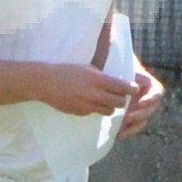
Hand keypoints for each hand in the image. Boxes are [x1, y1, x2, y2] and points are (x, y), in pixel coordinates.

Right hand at [23, 60, 137, 119]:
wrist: (47, 83)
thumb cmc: (68, 71)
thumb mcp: (88, 68)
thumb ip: (103, 76)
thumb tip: (116, 81)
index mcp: (99, 80)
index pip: (123, 88)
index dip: (132, 89)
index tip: (134, 89)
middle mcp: (96, 94)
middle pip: (120, 103)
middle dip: (122, 99)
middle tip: (120, 95)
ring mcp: (88, 105)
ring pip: (110, 111)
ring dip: (110, 106)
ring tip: (106, 100)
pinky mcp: (81, 113)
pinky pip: (95, 113)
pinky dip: (96, 109)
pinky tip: (90, 102)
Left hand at [112, 66, 168, 137]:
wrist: (114, 76)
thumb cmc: (121, 70)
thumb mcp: (125, 70)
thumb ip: (128, 76)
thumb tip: (127, 84)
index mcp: (152, 87)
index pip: (157, 93)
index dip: (151, 99)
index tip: (141, 102)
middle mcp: (149, 100)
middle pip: (149, 110)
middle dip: (139, 115)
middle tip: (127, 118)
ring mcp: (142, 111)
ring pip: (142, 122)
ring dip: (133, 127)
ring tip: (121, 130)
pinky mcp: (133, 118)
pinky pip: (133, 127)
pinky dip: (127, 131)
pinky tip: (118, 135)